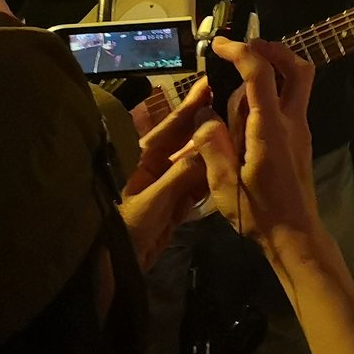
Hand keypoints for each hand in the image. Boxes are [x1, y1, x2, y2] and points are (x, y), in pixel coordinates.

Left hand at [119, 76, 213, 270]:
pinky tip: (229, 165)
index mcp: (140, 162)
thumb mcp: (153, 201)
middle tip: (231, 101)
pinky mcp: (174, 206)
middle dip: (205, 123)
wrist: (115, 269)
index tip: (208, 84)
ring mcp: (165, 187)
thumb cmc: (125, 229)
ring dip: (213, 150)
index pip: (169, 128)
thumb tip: (210, 149)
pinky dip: (211, 178)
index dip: (189, 107)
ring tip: (238, 130)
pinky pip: (197, 186)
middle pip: (183, 142)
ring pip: (194, 163)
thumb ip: (181, 175)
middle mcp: (153, 169)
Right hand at [182, 38, 320, 250]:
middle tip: (244, 48)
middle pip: (299, 69)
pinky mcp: (299, 140)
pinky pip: (290, 102)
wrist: (294, 233)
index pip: (261, 75)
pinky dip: (273, 90)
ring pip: (299, 84)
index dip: (241, 52)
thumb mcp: (223, 184)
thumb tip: (203, 115)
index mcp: (270, 129)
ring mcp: (300, 130)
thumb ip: (211, 146)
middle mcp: (291, 123)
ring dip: (276, 68)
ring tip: (239, 72)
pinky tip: (245, 106)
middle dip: (274, 49)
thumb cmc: (258, 213)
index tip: (219, 45)